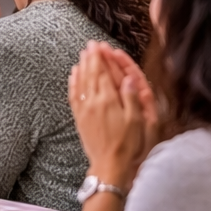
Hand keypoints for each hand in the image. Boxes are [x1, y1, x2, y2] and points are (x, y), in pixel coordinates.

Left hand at [67, 42, 157, 186]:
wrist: (110, 165)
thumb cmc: (128, 145)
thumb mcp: (137, 121)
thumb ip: (132, 98)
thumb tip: (130, 78)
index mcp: (109, 101)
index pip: (103, 73)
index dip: (100, 58)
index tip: (99, 46)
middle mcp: (93, 102)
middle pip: (90, 74)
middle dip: (90, 58)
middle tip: (89, 45)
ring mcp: (84, 110)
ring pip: (80, 82)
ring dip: (81, 67)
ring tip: (82, 55)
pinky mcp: (79, 118)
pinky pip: (73, 96)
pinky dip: (73, 83)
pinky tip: (73, 75)